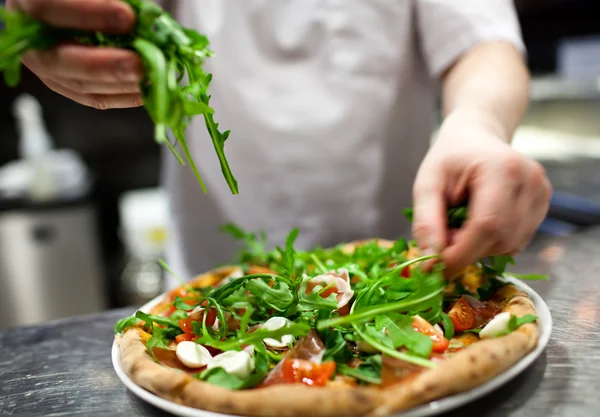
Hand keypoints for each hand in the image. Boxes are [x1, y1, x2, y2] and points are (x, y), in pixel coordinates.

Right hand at [8, 0, 143, 108]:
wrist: (75, 11)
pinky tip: (147, 91)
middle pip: (62, 60)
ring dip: (121, 84)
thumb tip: (143, 16)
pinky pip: (95, 98)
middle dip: (106, 66)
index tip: (128, 17)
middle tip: (139, 65)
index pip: (47, 7)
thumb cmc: (89, 0)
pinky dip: (124, 96)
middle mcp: (32, 41)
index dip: (88, 13)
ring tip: (151, 77)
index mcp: (28, 4)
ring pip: (81, 85)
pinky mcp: (68, 86)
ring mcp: (48, 69)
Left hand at [412, 110, 551, 275]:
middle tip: (443, 236)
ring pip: (509, 245)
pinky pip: (515, 241)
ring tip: (459, 222)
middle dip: (466, 250)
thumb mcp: (427, 184)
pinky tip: (477, 222)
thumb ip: (427, 221)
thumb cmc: (450, 158)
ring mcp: (542, 195)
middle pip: (500, 239)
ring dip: (478, 247)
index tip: (435, 268)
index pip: (487, 225)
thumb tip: (430, 261)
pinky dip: (491, 242)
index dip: (461, 253)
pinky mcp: (543, 207)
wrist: (477, 137)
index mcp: (503, 169)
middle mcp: (531, 182)